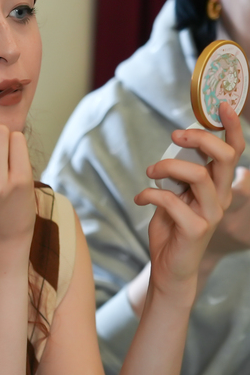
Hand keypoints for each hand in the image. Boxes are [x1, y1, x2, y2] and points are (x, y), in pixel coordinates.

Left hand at [134, 103, 243, 305]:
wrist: (169, 268)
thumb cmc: (171, 228)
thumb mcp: (176, 194)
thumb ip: (179, 173)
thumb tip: (175, 143)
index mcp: (218, 186)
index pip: (235, 152)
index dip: (233, 127)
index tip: (222, 105)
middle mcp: (220, 198)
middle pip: (225, 157)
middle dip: (201, 138)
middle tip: (175, 134)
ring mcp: (211, 214)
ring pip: (198, 175)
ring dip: (168, 166)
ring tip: (150, 171)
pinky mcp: (196, 229)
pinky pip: (171, 200)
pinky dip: (151, 193)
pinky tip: (140, 198)